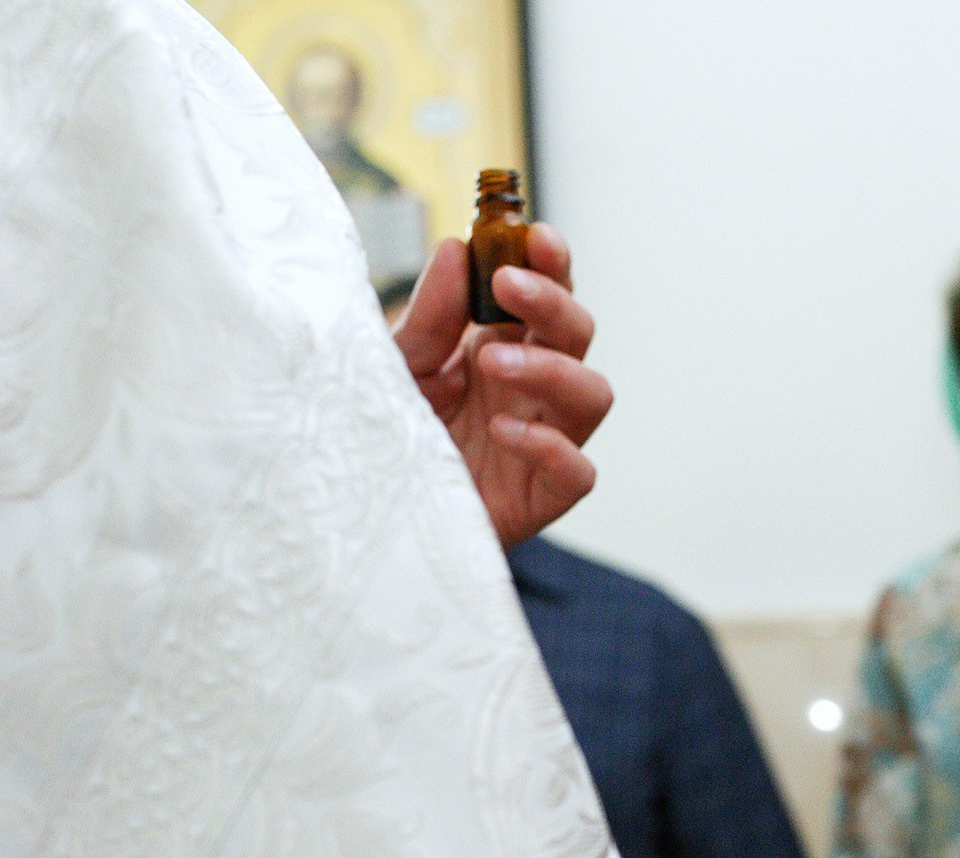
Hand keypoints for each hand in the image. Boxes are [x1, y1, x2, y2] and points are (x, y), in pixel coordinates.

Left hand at [395, 225, 613, 547]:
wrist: (367, 520)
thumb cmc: (386, 439)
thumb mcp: (395, 367)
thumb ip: (428, 317)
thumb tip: (455, 249)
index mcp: (502, 348)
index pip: (547, 296)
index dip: (552, 263)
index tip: (534, 235)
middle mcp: (532, 391)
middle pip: (578, 335)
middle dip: (553, 302)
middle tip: (507, 285)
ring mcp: (543, 443)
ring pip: (592, 395)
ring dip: (553, 368)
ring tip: (493, 361)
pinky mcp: (541, 498)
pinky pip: (578, 472)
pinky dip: (550, 447)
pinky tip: (504, 430)